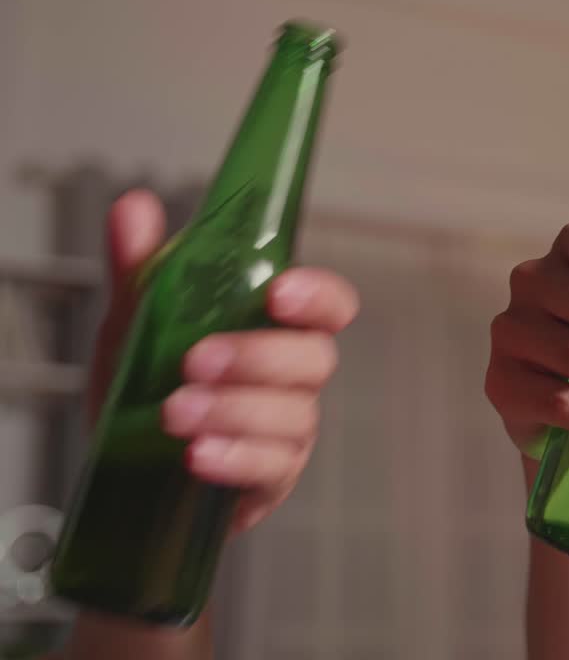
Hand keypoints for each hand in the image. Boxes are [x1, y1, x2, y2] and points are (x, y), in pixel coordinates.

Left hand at [90, 189, 358, 533]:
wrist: (121, 464)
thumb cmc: (147, 384)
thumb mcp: (137, 320)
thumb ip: (141, 267)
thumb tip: (134, 206)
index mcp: (276, 330)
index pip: (328, 306)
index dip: (318, 297)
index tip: (279, 293)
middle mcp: (293, 379)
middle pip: (316, 360)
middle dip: (259, 357)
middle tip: (196, 359)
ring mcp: (288, 432)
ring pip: (293, 417)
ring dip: (234, 410)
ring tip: (172, 412)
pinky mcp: (269, 480)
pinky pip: (271, 469)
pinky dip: (234, 459)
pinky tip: (195, 455)